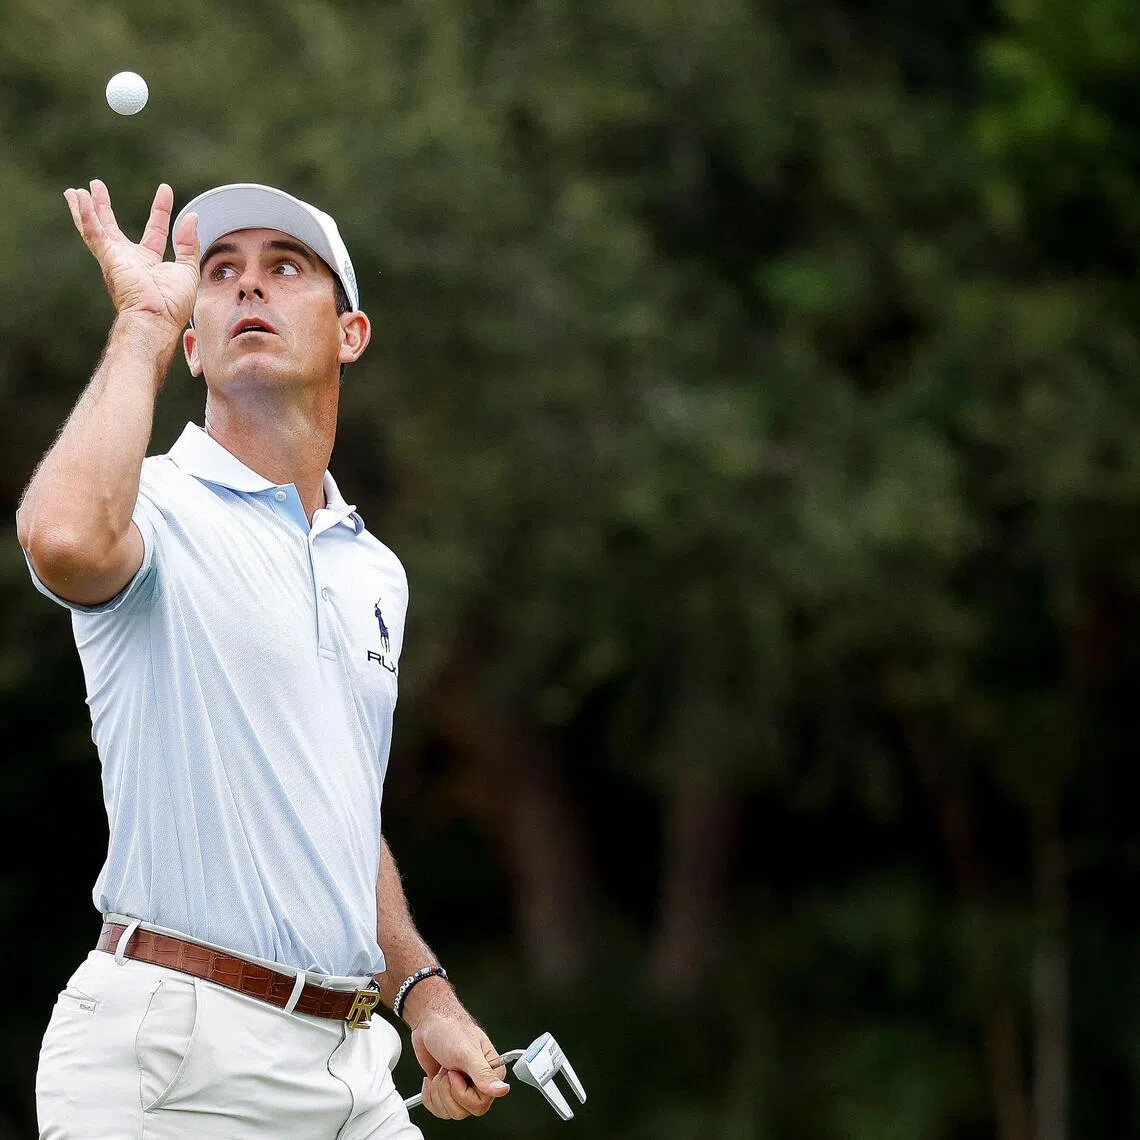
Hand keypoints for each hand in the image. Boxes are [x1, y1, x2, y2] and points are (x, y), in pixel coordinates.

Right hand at [64, 180, 198, 331]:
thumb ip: (188, 243)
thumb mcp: (188, 269)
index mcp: (149, 263)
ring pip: (95, 228)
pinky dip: (85, 215)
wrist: (157, 319)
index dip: (160, 210)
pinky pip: (93, 233)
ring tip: (76, 191)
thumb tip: (192, 217)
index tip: (165, 190)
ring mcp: (116, 259)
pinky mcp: (109, 259)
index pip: (155, 230)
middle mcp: (129, 260)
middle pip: (112, 227)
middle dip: (103, 207)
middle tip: (95, 186)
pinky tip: (77, 199)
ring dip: (86, 209)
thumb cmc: (173, 304)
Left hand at [410, 1009, 509, 1119]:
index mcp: (491, 1073)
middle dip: (447, 1091)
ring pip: (450, 1112)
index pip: (481, 1104)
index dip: (462, 1092)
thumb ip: (484, 1074)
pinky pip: (439, 1110)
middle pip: (464, 1111)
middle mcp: (479, 1083)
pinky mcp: (447, 1091)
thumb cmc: (450, 1029)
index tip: (455, 1073)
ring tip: (442, 1070)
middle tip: (448, 1069)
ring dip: (437, 1091)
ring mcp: (462, 1088)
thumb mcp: (466, 1051)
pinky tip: (432, 1078)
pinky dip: (429, 1096)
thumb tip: (502, 1090)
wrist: (429, 1023)